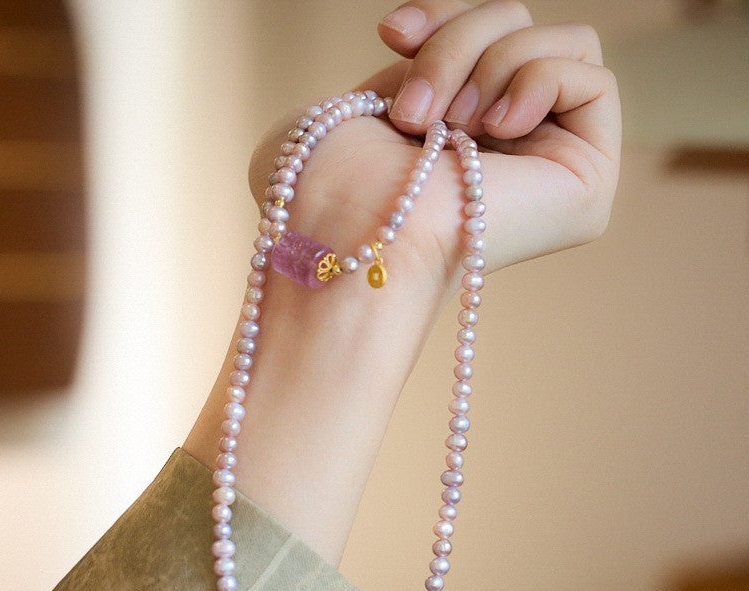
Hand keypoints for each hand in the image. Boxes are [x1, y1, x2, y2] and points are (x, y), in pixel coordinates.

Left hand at [248, 0, 620, 301]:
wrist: (344, 235)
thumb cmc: (330, 187)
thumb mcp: (368, 99)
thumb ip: (420, 65)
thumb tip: (439, 39)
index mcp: (464, 139)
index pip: (488, 36)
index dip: (445, 19)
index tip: (391, 34)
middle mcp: (515, 154)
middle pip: (523, 29)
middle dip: (456, 45)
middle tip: (412, 110)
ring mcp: (554, 171)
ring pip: (562, 45)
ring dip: (489, 65)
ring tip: (444, 126)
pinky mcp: (586, 183)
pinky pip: (594, 81)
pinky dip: (538, 81)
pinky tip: (494, 129)